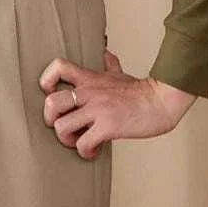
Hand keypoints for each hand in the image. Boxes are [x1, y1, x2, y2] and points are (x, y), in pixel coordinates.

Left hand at [39, 48, 197, 159]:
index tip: (52, 95)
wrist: (161, 101)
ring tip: (79, 142)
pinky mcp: (108, 126)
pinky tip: (95, 151)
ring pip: (61, 127)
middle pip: (51, 103)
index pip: (57, 67)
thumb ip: (109, 65)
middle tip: (64, 127)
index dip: (46, 82)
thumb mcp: (120, 74)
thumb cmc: (141, 91)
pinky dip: (85, 152)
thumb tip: (106, 54)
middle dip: (51, 121)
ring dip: (67, 141)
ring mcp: (97, 109)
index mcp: (89, 78)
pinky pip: (83, 144)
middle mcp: (89, 92)